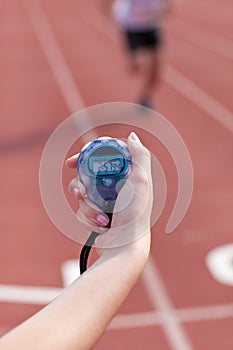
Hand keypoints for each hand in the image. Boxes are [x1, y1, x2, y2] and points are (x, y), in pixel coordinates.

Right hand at [66, 132, 152, 248]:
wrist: (125, 246)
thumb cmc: (135, 214)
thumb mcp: (141, 181)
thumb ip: (140, 156)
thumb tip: (132, 137)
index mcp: (124, 176)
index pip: (101, 158)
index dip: (85, 156)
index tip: (72, 161)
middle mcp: (114, 187)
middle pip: (85, 177)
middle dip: (80, 186)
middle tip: (80, 193)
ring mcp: (104, 202)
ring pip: (81, 195)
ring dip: (88, 208)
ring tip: (102, 218)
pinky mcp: (96, 216)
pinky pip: (81, 212)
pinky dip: (89, 219)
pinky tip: (102, 226)